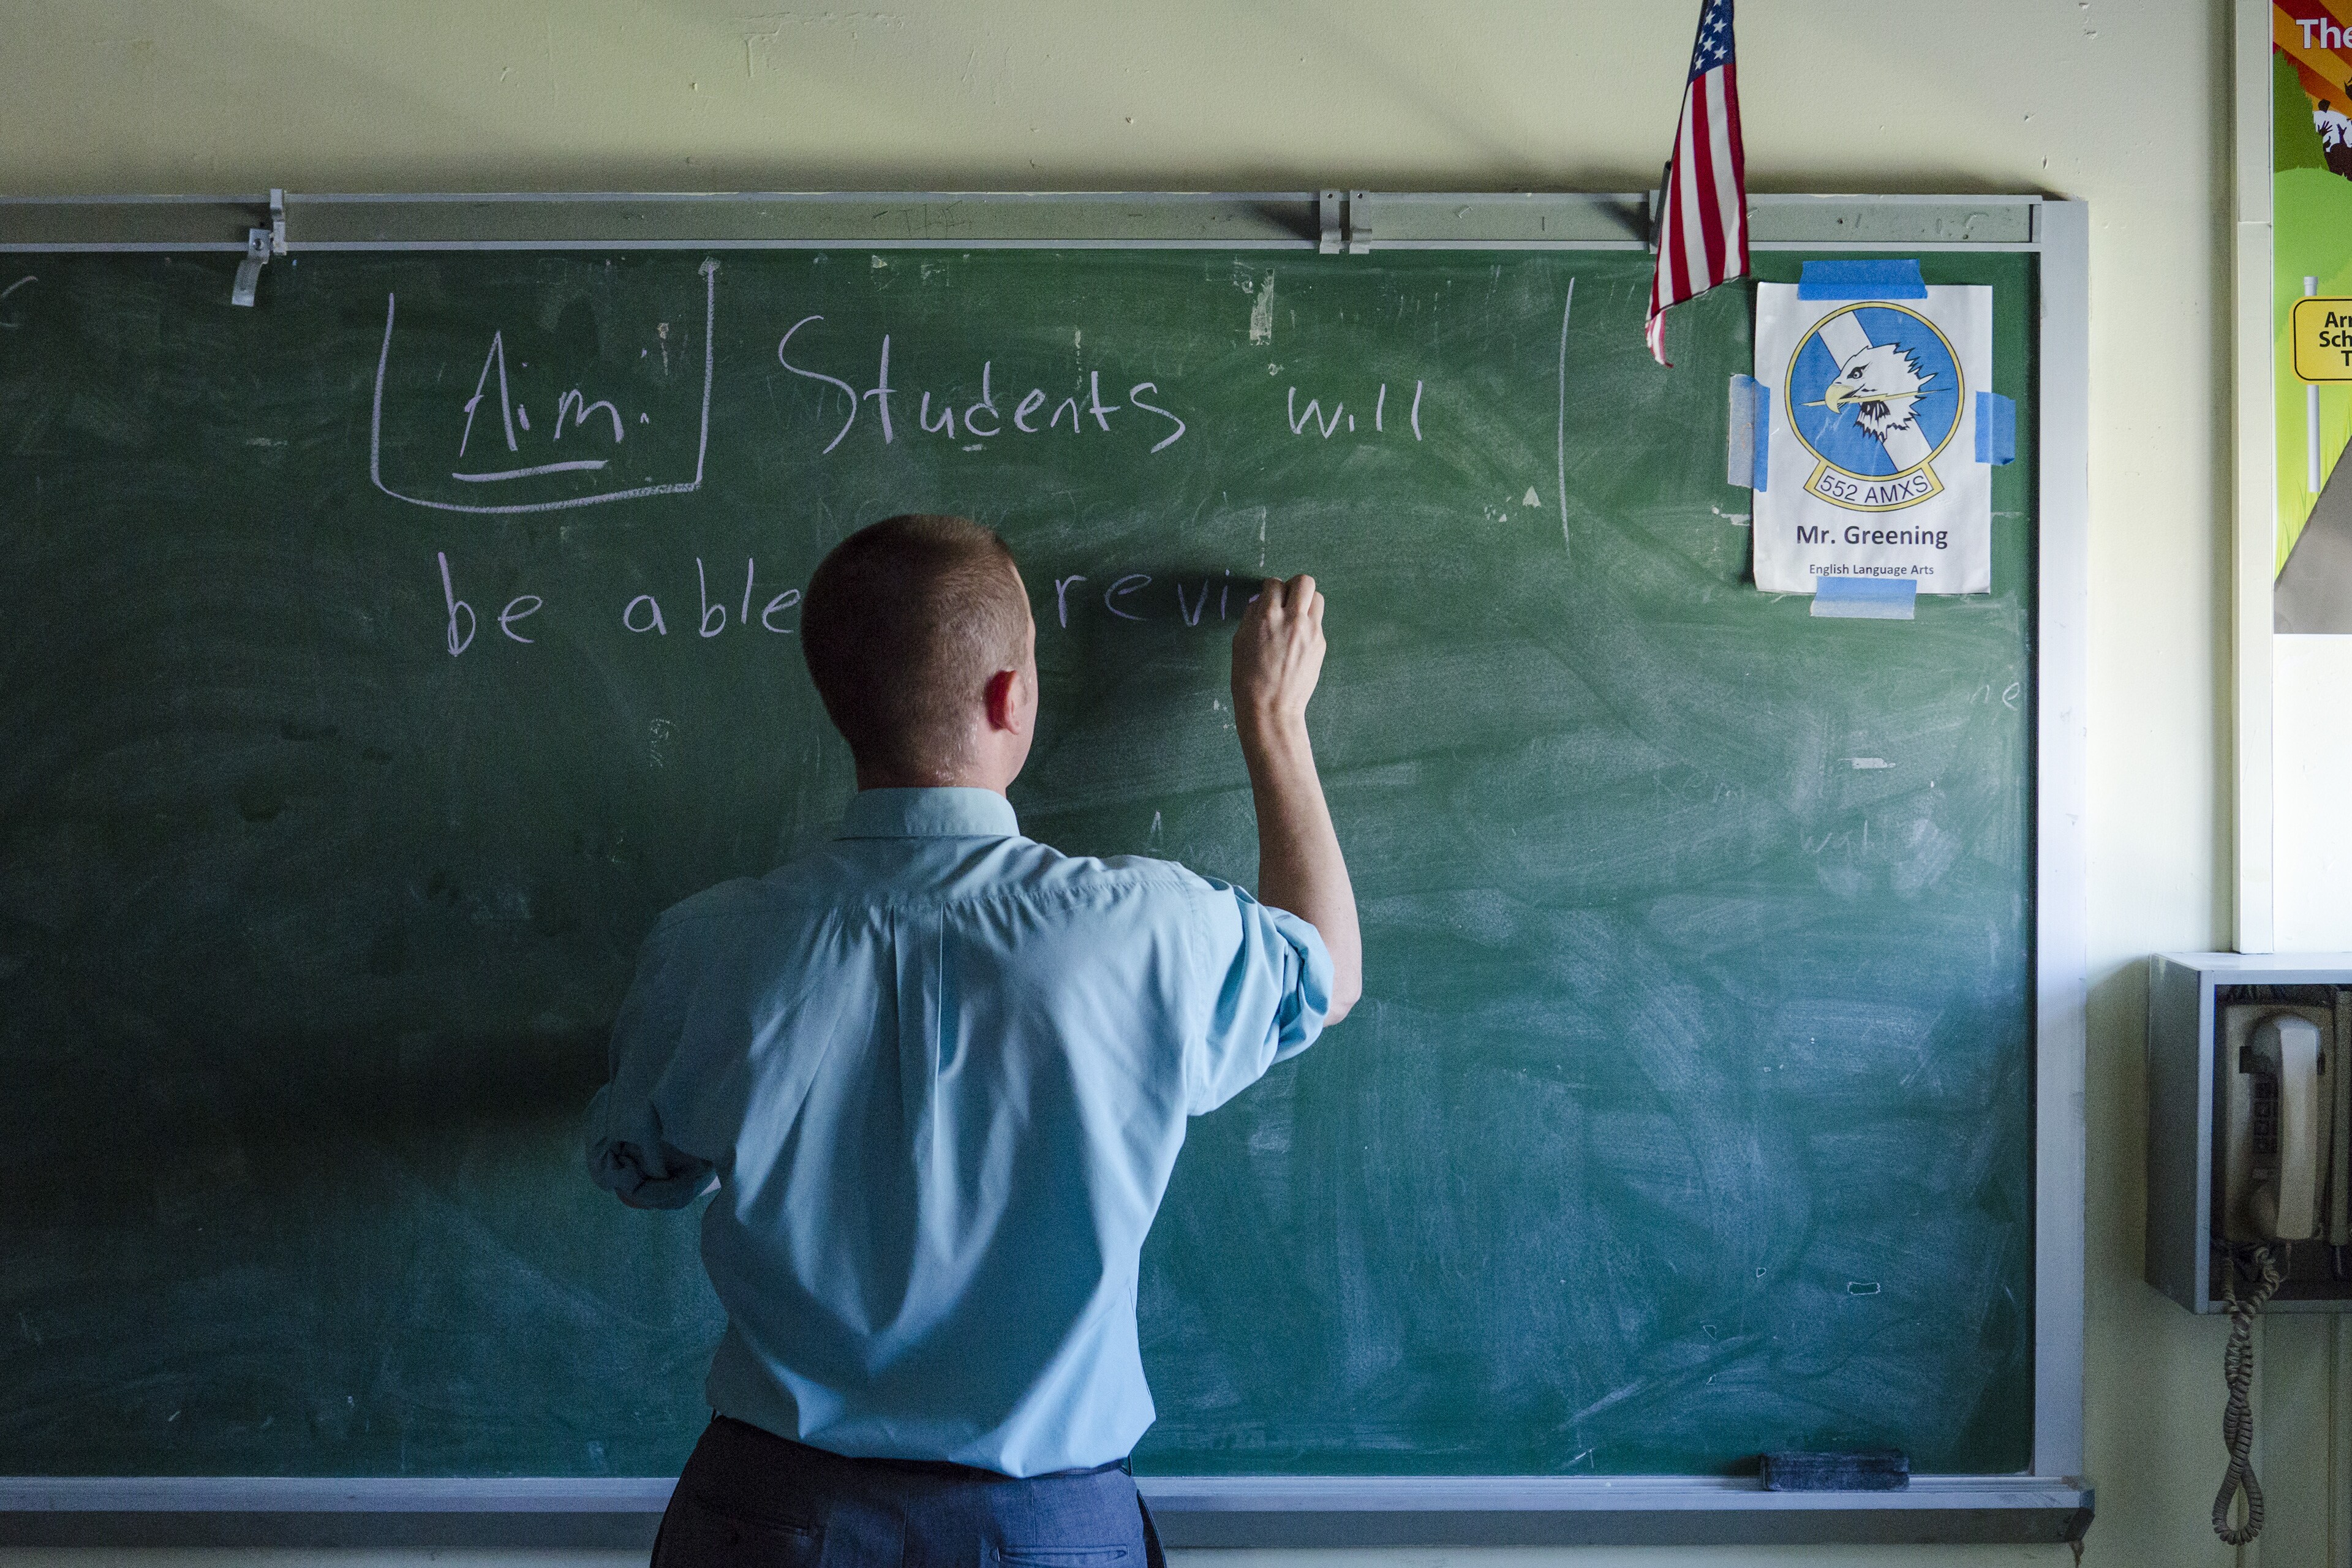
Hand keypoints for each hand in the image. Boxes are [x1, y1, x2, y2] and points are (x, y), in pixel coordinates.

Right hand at [1232, 574, 1325, 732]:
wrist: (1271, 708)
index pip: (1274, 584)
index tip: (1268, 597)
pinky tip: (1297, 640)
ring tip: (1295, 616)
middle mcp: (1292, 620)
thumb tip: (1260, 602)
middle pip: (1304, 582)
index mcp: (1267, 617)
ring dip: (1306, 602)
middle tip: (1286, 599)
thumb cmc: (1249, 679)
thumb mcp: (1239, 642)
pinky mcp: (1320, 644)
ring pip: (1318, 598)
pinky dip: (1308, 624)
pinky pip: (1318, 622)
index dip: (1270, 589)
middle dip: (1294, 586)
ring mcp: (1310, 632)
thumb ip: (1251, 617)